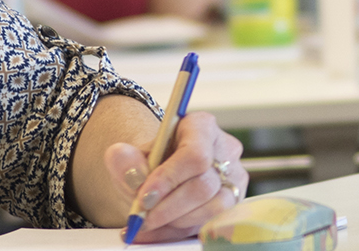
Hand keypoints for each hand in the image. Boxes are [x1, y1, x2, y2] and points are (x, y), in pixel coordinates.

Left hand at [102, 112, 246, 242]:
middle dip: (169, 207)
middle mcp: (225, 151)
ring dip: (175, 221)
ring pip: (213, 209)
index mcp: (202, 127)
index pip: (195, 154)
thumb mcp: (129, 157)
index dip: (169, 179)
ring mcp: (234, 179)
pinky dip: (176, 233)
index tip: (144, 197)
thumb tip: (128, 168)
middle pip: (204, 185)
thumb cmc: (149, 162)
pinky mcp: (232, 205)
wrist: (157, 176)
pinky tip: (154, 231)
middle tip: (142, 216)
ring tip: (147, 222)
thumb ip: (124, 159)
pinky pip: (209, 225)